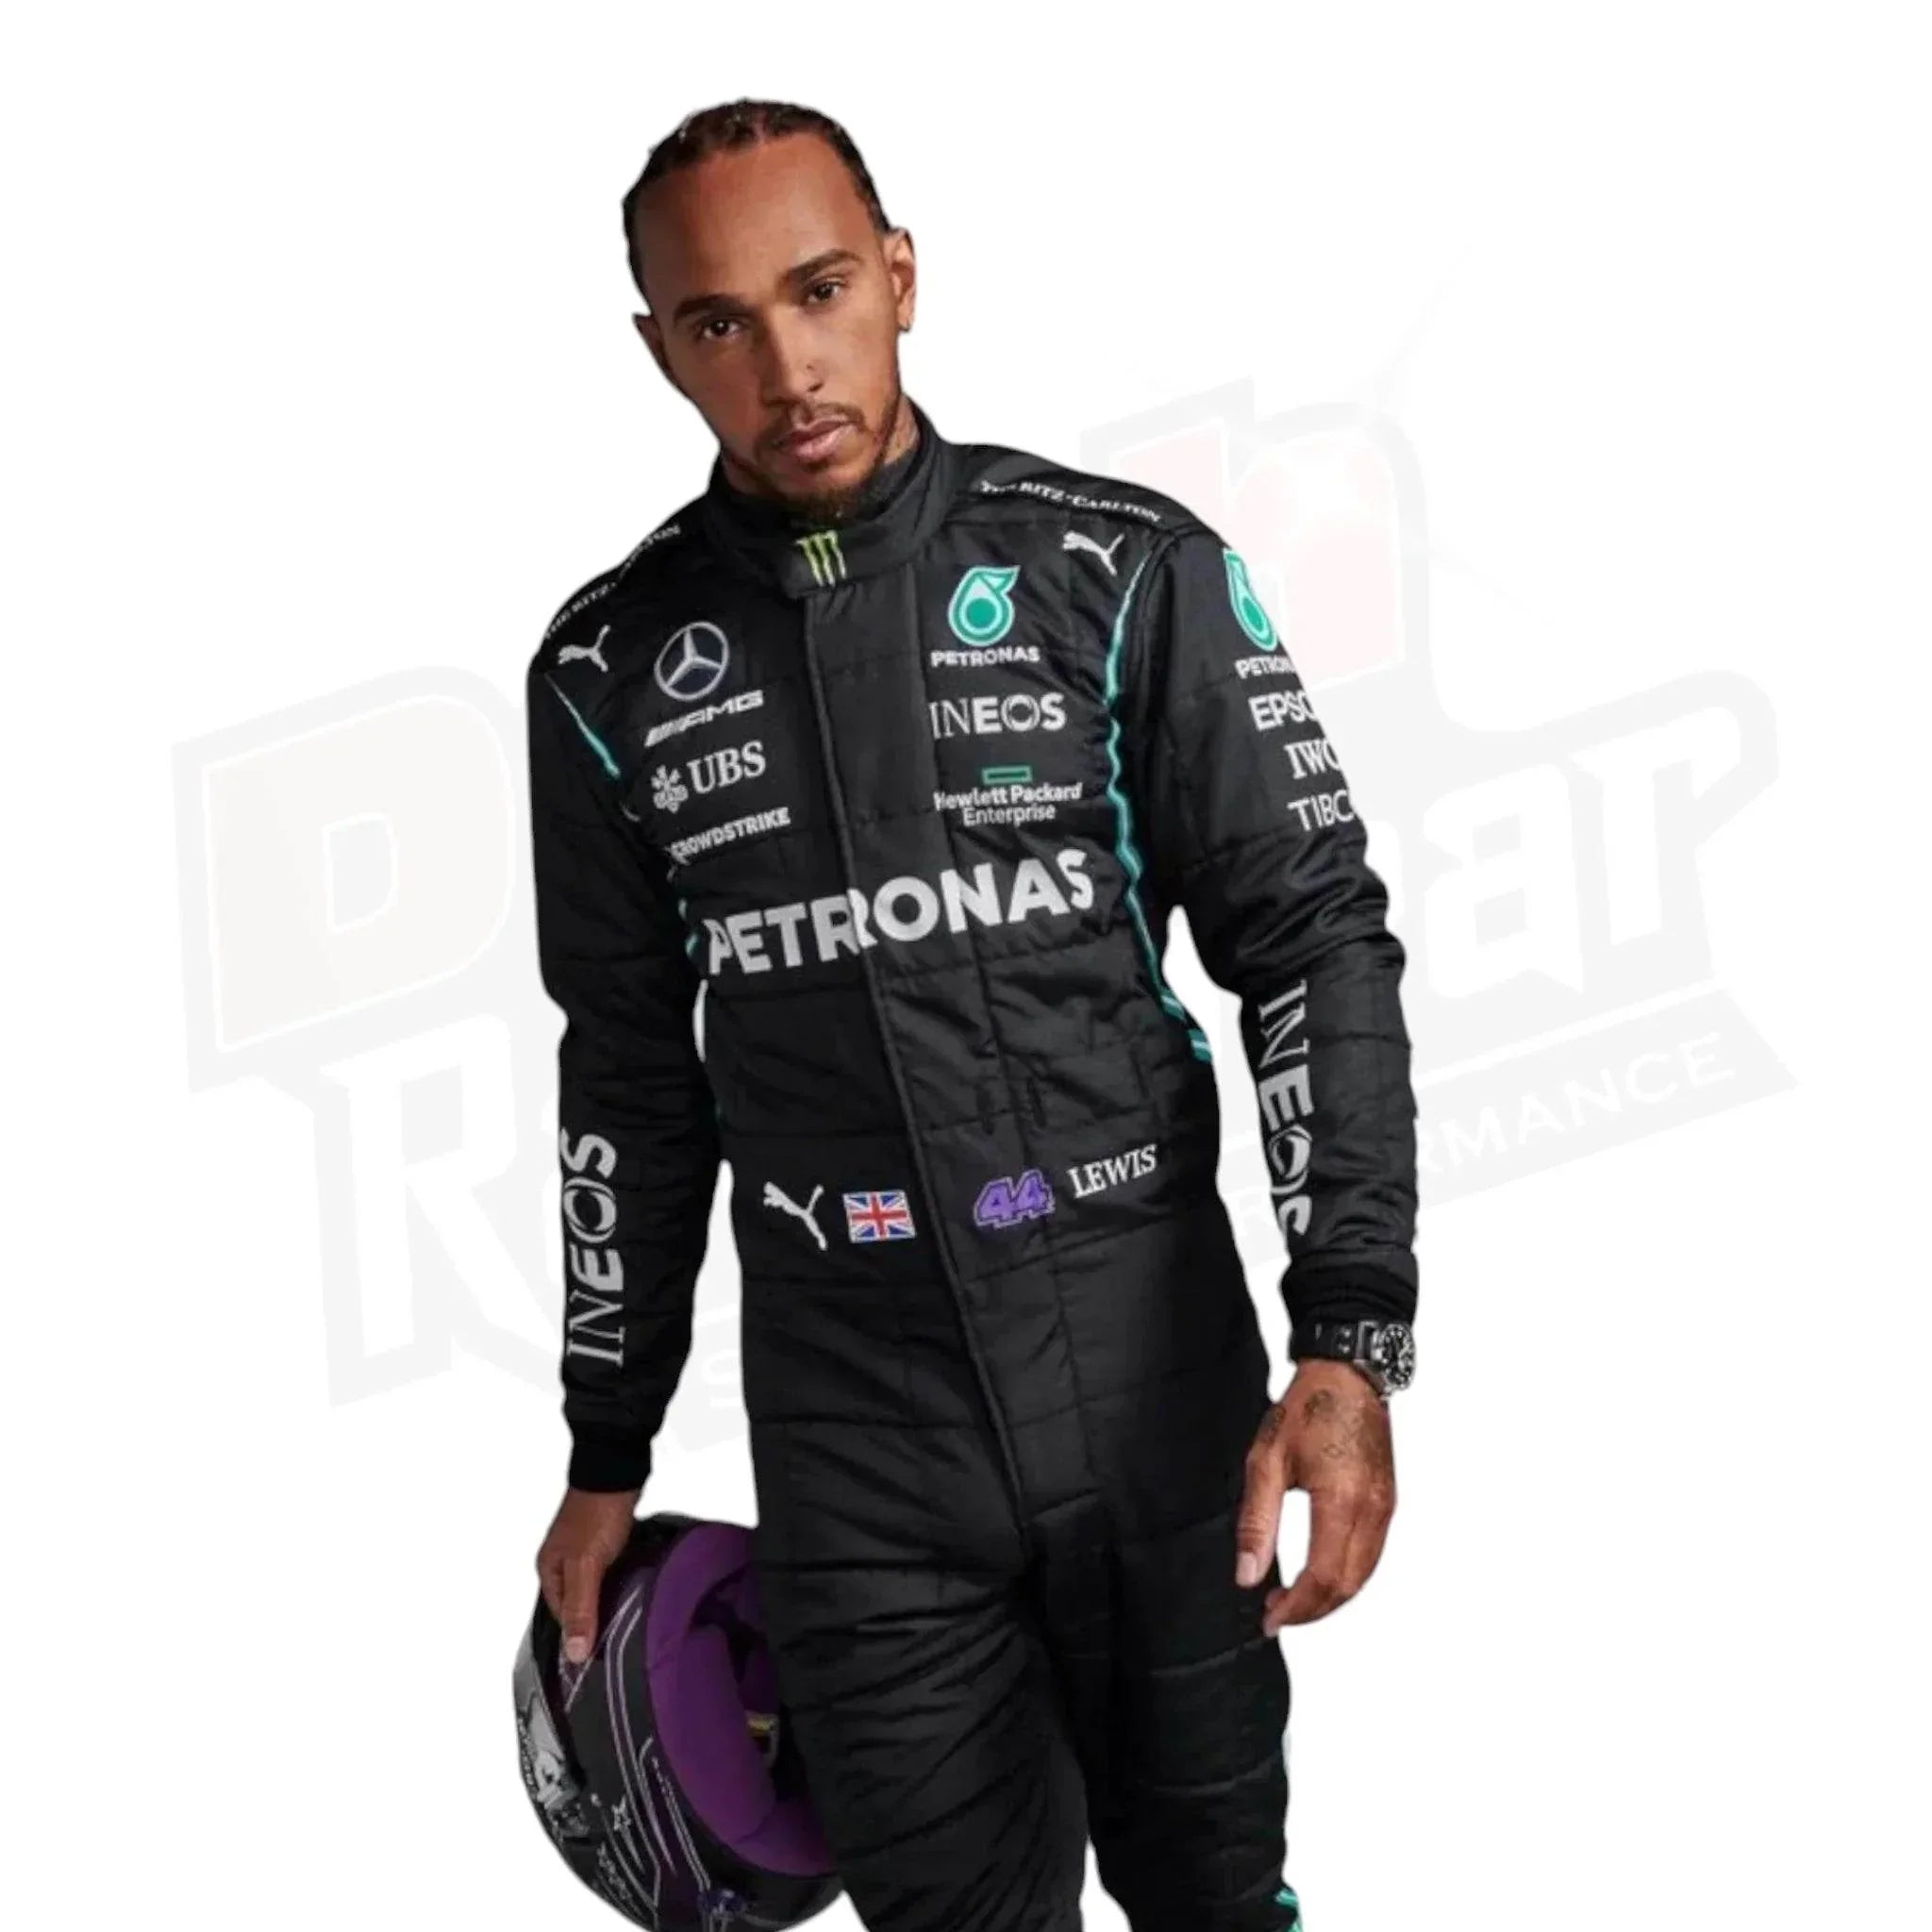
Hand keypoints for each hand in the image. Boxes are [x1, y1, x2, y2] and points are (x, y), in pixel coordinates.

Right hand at [536, 1485, 640, 1663]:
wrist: (617, 1469)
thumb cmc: (597, 1513)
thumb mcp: (586, 1566)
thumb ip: (581, 1608)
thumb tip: (574, 1654)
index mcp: (549, 1569)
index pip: (561, 1618)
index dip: (581, 1635)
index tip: (602, 1653)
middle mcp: (562, 1562)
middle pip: (576, 1604)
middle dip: (595, 1619)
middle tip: (621, 1638)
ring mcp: (583, 1550)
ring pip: (594, 1588)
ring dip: (609, 1600)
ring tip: (630, 1617)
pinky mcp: (604, 1540)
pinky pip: (609, 1572)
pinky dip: (619, 1581)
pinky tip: (634, 1589)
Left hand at [1234, 1360, 1396, 1633]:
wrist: (1348, 1374)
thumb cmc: (1309, 1407)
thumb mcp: (1266, 1461)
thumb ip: (1257, 1522)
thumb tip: (1248, 1573)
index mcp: (1342, 1501)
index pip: (1324, 1578)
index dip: (1297, 1609)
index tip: (1270, 1618)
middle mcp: (1372, 1510)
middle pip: (1349, 1586)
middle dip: (1313, 1610)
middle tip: (1277, 1612)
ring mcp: (1386, 1507)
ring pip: (1364, 1575)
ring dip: (1330, 1596)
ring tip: (1293, 1598)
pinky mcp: (1388, 1502)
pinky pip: (1371, 1554)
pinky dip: (1347, 1574)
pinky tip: (1320, 1573)